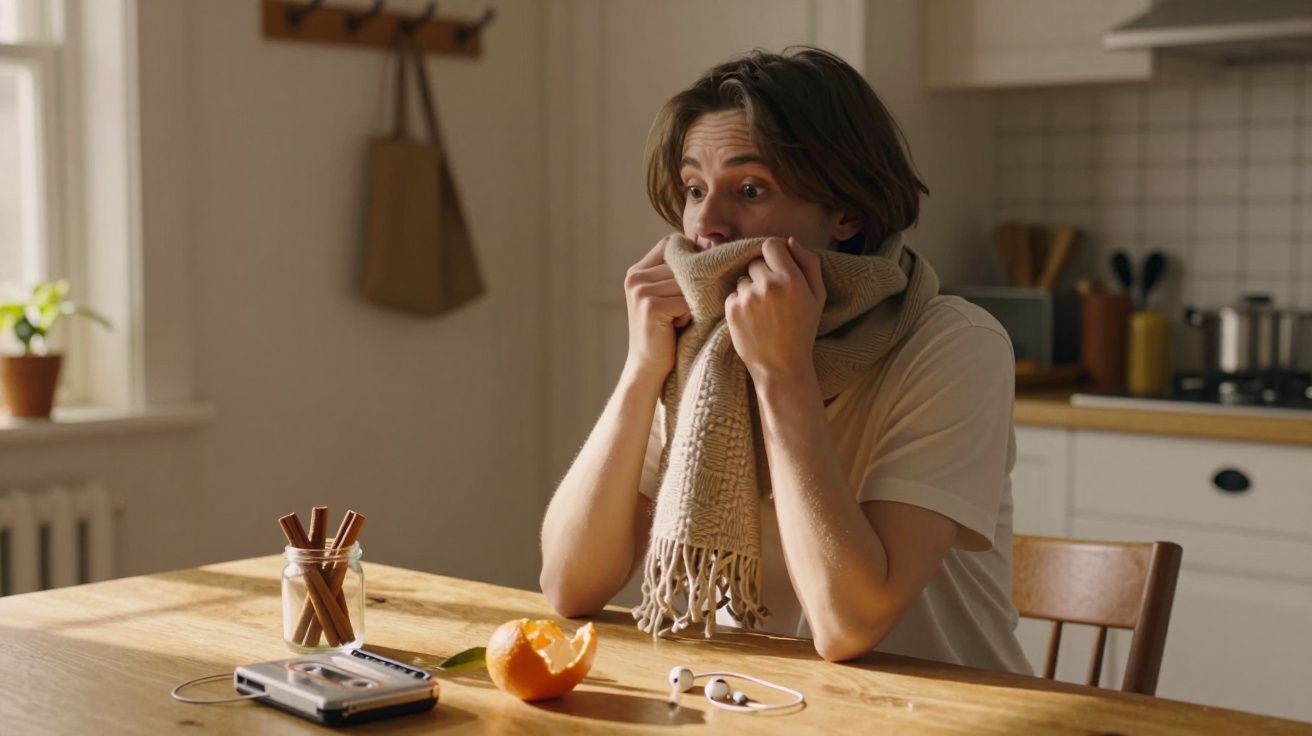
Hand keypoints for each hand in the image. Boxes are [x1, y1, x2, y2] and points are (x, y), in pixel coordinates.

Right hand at [623, 236, 691, 382]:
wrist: (649, 366)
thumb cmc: (666, 331)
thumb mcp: (668, 297)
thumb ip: (679, 273)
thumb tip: (711, 242)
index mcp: (637, 271)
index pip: (670, 244)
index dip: (688, 257)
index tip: (696, 279)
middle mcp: (635, 278)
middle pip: (681, 264)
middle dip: (693, 285)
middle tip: (686, 310)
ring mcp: (640, 291)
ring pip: (686, 283)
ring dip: (692, 302)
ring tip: (681, 319)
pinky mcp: (650, 306)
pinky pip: (686, 301)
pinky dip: (690, 314)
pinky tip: (678, 326)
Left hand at [724, 237, 825, 381]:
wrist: (781, 366)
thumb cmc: (802, 330)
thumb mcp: (817, 296)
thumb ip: (809, 263)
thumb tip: (790, 240)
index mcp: (792, 279)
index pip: (772, 245)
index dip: (774, 253)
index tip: (776, 265)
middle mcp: (768, 285)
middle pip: (756, 262)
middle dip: (762, 274)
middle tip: (773, 298)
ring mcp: (748, 297)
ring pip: (743, 279)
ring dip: (750, 289)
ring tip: (763, 312)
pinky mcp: (732, 309)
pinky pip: (733, 294)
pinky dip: (740, 304)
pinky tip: (753, 320)